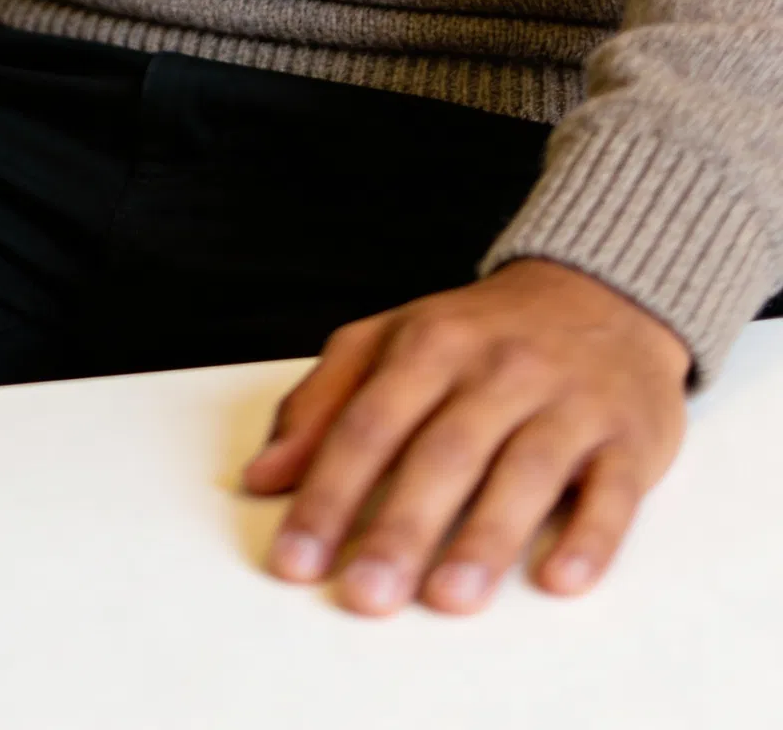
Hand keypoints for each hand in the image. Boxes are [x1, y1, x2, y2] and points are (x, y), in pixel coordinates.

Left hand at [242, 257, 688, 615]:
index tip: (296, 559)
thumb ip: (323, 403)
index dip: (328, 492)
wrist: (602, 293)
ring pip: (525, 471)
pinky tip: (560, 580)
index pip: (369, 422)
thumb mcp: (392, 342)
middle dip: (400, 527)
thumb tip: (262, 478)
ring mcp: (568, 401)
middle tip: (365, 595)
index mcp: (431, 342)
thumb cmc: (480, 335)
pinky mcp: (629, 436)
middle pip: (443, 451)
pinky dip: (590, 536)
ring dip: (486, 539)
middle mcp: (499, 368)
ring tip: (447, 598)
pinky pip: (611, 490)